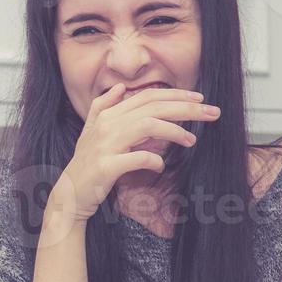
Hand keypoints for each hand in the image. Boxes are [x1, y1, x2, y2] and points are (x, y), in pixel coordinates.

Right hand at [51, 85, 220, 221]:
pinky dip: (155, 160)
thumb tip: (120, 88)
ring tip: (192, 139)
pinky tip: (161, 165)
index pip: (148, 96)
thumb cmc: (86, 164)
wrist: (70, 194)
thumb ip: (103, 107)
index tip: (199, 98)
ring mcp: (106, 145)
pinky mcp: (108, 166)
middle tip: (212, 112)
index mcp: (108, 115)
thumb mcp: (90, 132)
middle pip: (154, 106)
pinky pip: (140, 158)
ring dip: (175, 130)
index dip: (176, 94)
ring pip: (149, 125)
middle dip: (187, 107)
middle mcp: (107, 125)